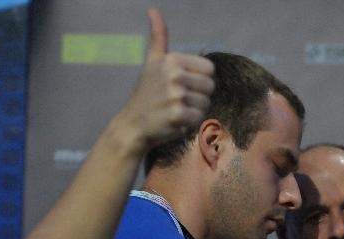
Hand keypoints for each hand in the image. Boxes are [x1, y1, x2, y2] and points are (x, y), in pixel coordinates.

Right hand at [117, 9, 215, 147]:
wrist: (133, 123)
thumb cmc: (146, 92)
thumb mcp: (152, 61)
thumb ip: (158, 37)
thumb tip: (153, 10)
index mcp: (172, 60)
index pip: (210, 70)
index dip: (200, 80)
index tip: (183, 85)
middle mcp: (175, 75)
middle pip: (210, 87)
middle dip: (199, 96)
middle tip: (178, 99)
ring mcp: (176, 95)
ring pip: (206, 103)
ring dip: (194, 110)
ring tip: (175, 109)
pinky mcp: (179, 115)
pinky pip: (199, 118)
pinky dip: (189, 122)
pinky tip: (175, 120)